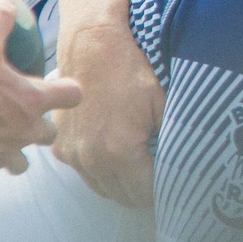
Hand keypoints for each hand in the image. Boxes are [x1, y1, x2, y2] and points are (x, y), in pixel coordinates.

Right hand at [0, 0, 81, 193]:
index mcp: (32, 101)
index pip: (71, 95)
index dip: (69, 89)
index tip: (63, 88)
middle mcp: (24, 133)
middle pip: (48, 136)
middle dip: (40, 129)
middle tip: (23, 118)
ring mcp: (2, 157)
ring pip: (20, 164)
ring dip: (11, 156)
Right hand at [51, 20, 162, 207]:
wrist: (92, 45)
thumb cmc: (131, 70)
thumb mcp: (163, 104)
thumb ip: (171, 141)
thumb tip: (181, 164)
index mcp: (119, 152)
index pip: (145, 194)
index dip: (163, 189)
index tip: (173, 180)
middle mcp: (91, 160)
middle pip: (122, 196)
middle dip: (142, 189)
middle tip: (158, 173)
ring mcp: (72, 154)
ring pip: (102, 187)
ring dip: (120, 182)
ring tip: (139, 164)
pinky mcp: (60, 145)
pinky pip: (84, 171)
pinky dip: (100, 169)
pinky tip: (114, 151)